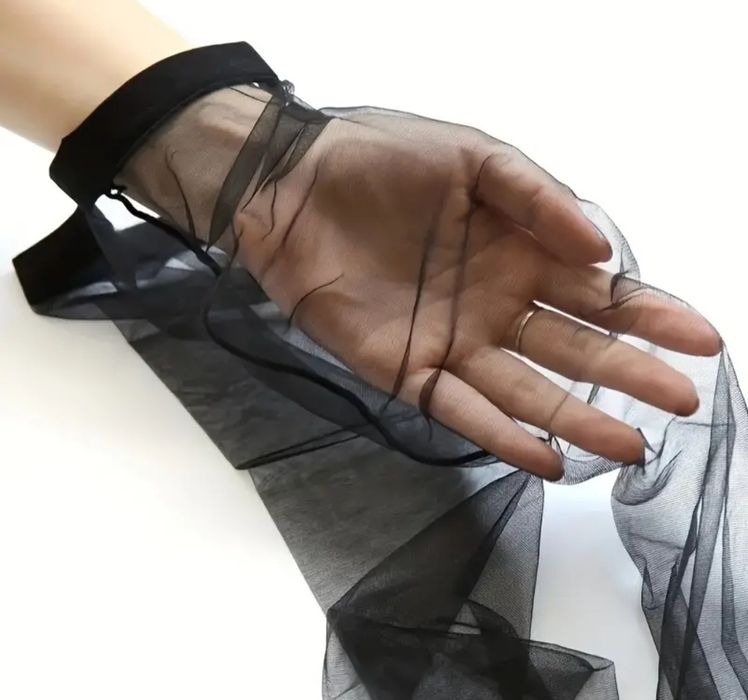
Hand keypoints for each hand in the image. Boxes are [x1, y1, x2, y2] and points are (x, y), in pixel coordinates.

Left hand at [233, 108, 721, 478]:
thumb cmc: (384, 161)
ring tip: (629, 446)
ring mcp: (453, 341)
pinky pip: (461, 409)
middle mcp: (496, 304)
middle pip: (573, 349)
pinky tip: (546, 457)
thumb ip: (539, 198)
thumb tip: (601, 249)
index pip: (597, 292)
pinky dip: (502, 435)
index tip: (700, 339)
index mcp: (518, 253)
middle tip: (682, 401)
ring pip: (526, 391)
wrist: (296, 187)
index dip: (649, 315)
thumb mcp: (474, 160)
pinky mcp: (406, 369)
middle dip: (628, 374)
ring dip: (577, 419)